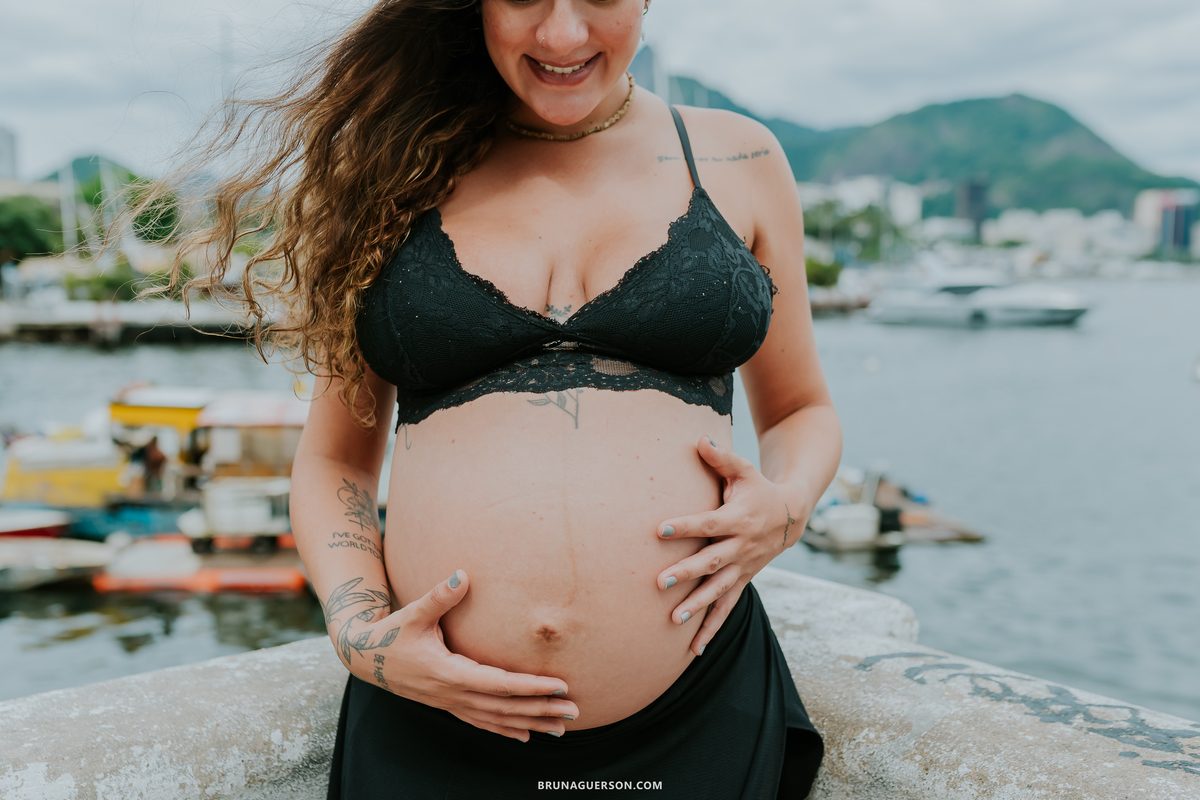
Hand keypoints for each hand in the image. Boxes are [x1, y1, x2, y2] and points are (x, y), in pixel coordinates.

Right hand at [325, 571, 578, 741]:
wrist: (365, 657)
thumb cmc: (391, 632)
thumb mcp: (412, 613)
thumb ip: (439, 596)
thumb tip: (462, 574)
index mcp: (449, 673)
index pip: (499, 684)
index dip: (530, 687)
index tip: (559, 686)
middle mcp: (453, 694)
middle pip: (505, 707)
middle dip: (541, 710)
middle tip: (575, 710)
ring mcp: (451, 703)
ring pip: (498, 719)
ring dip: (531, 724)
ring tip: (562, 728)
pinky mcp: (449, 705)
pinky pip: (483, 723)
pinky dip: (506, 730)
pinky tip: (527, 736)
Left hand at [655, 436, 807, 655]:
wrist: (791, 514)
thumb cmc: (758, 488)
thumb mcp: (744, 469)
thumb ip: (720, 457)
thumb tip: (697, 438)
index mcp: (739, 518)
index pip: (708, 524)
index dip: (685, 526)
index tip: (659, 530)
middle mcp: (742, 547)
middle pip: (712, 562)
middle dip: (687, 573)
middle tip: (659, 582)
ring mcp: (744, 568)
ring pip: (719, 591)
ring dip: (697, 606)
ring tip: (673, 620)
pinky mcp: (743, 581)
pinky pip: (726, 608)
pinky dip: (711, 628)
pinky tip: (693, 649)